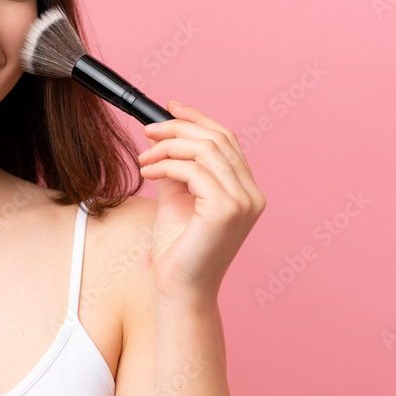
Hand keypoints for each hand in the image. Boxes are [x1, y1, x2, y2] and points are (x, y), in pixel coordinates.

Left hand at [137, 100, 265, 302]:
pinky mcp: (226, 211)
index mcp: (246, 190)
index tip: (169, 107)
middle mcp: (252, 195)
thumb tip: (164, 136)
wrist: (178, 288)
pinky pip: (194, 171)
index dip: (198, 119)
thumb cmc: (177, 248)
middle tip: (147, 132)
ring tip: (144, 159)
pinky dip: (166, 166)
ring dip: (168, 148)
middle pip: (217, 140)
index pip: (226, 140)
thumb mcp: (178, 197)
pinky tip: (149, 173)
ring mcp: (243, 203)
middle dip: (177, 129)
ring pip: (205, 151)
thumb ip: (179, 167)